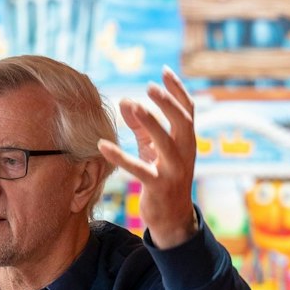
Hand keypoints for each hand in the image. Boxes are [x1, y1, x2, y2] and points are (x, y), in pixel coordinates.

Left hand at [99, 68, 201, 250]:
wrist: (172, 218)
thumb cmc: (162, 177)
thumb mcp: (153, 149)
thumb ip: (140, 125)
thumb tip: (124, 99)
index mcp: (188, 142)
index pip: (188, 110)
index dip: (178, 90)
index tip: (165, 71)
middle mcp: (185, 153)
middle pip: (183, 122)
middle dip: (168, 103)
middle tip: (150, 87)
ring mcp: (174, 171)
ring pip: (165, 142)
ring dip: (150, 123)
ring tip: (132, 105)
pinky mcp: (158, 187)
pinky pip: (138, 169)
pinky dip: (120, 157)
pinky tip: (102, 145)